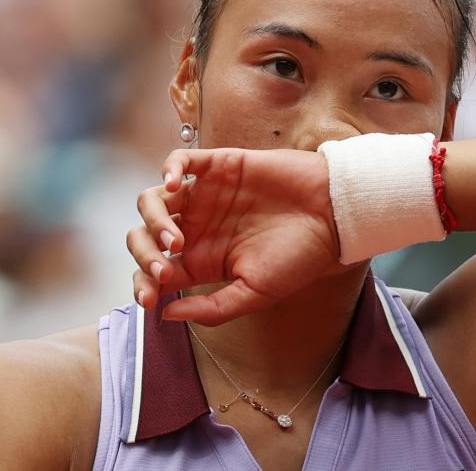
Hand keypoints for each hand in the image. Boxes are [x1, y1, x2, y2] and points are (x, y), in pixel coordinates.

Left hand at [126, 147, 341, 325]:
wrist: (333, 215)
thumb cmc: (300, 256)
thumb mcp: (255, 293)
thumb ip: (213, 308)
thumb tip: (166, 315)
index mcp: (202, 260)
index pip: (153, 271)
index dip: (143, 285)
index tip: (150, 300)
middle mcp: (197, 227)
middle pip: (143, 237)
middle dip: (142, 255)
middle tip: (165, 268)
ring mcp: (205, 195)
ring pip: (152, 201)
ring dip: (152, 221)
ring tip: (174, 239)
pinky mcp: (218, 166)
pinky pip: (179, 161)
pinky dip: (168, 171)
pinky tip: (175, 188)